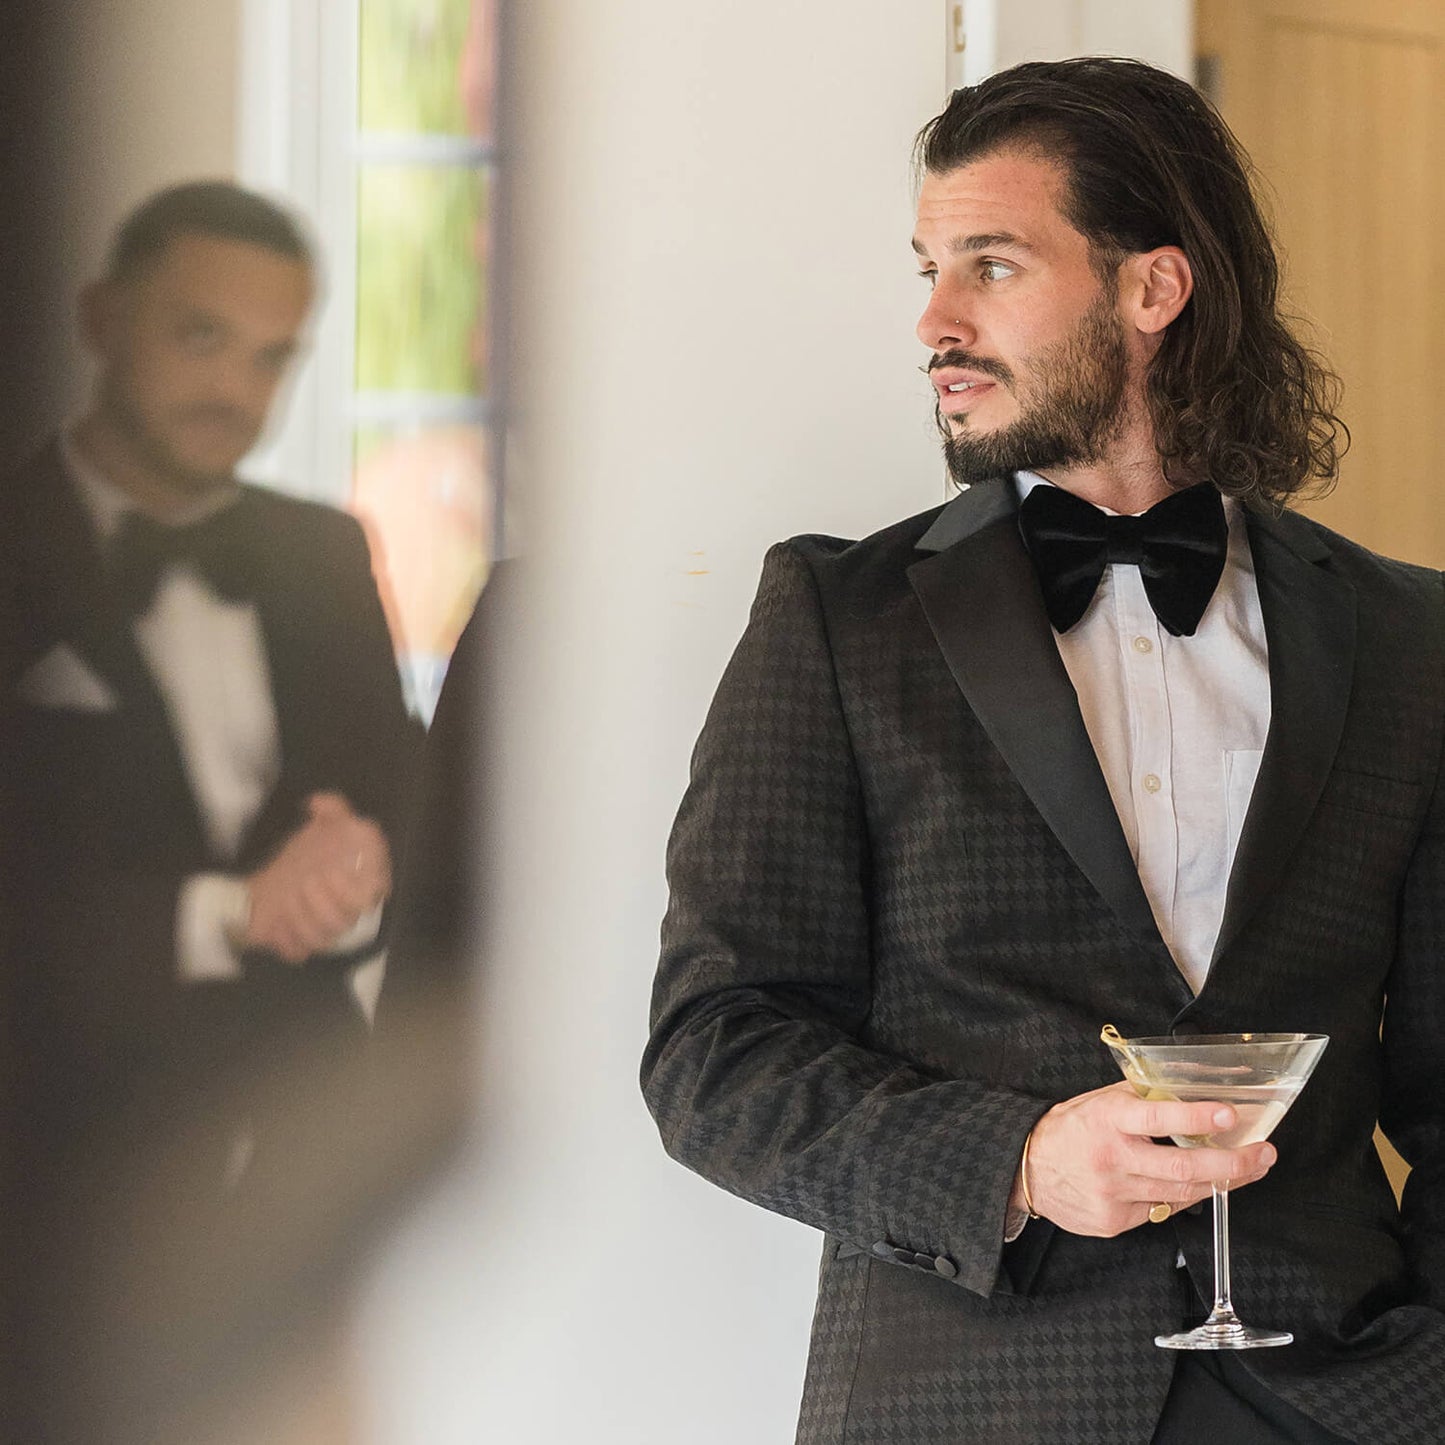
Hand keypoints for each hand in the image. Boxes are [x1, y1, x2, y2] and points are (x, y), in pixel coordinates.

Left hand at [243, 792, 391, 963]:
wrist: (266, 891)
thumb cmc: (301, 860)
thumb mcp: (319, 829)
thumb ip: (332, 809)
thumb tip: (318, 802)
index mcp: (360, 883)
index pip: (377, 889)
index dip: (359, 886)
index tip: (333, 871)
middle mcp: (348, 910)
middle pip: (349, 917)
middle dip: (326, 901)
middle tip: (307, 882)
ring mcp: (326, 931)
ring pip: (325, 936)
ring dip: (302, 916)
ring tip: (289, 899)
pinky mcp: (302, 946)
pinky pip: (301, 951)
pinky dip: (287, 937)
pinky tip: (278, 922)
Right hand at [1012, 1080, 1276, 1236]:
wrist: (1028, 1169)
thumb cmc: (1072, 1128)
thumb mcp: (1101, 1100)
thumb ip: (1143, 1099)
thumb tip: (1194, 1090)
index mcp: (1107, 1119)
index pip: (1158, 1117)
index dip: (1197, 1117)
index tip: (1230, 1115)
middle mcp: (1111, 1158)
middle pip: (1181, 1167)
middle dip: (1231, 1164)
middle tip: (1264, 1153)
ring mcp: (1113, 1195)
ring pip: (1180, 1193)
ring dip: (1222, 1182)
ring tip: (1250, 1168)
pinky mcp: (1114, 1222)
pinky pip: (1161, 1210)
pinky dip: (1184, 1196)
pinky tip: (1199, 1185)